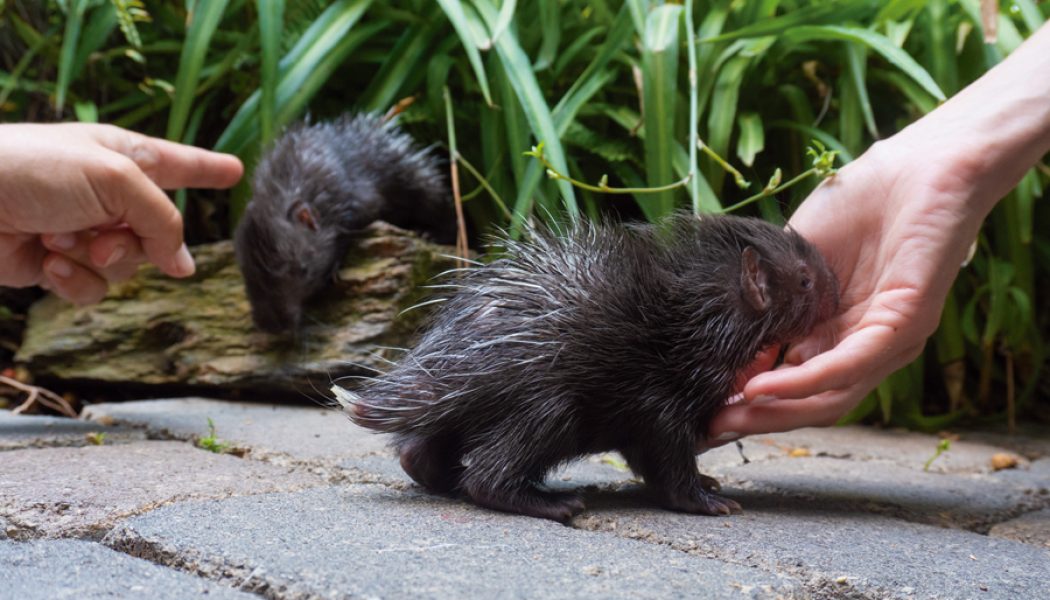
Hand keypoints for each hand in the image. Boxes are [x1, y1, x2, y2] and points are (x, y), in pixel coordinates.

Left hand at [0, 123, 241, 303]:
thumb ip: (162, 220)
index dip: (206, 168)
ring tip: (59, 240)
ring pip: (128, 267)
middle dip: (136, 243)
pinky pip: (93, 288)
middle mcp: (107, 195)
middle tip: (104, 236)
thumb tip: (183, 265)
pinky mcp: (57, 265)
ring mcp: (83, 232)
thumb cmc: (34, 170)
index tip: (233, 170)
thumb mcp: (116, 179)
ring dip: (99, 259)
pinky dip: (74, 280)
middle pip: (158, 233)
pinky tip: (47, 261)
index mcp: (123, 157)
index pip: (178, 163)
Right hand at [708, 137, 983, 441]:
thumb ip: (767, 301)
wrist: (917, 164)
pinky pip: (849, 365)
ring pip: (829, 396)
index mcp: (835, 331)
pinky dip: (803, 382)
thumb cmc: (860, 202)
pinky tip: (761, 386)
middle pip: (809, 401)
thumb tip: (724, 341)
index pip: (790, 380)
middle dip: (754, 418)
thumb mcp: (793, 260)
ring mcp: (885, 339)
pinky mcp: (904, 323)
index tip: (700, 404)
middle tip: (705, 427)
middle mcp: (861, 345)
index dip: (746, 398)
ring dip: (774, 412)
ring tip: (726, 415)